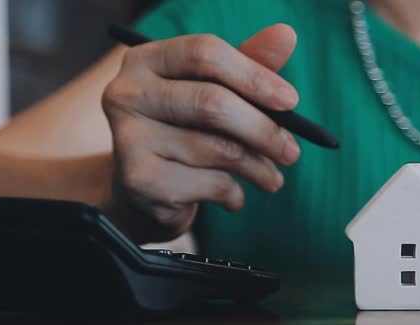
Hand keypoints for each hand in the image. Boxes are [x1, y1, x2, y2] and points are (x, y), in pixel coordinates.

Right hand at [102, 25, 301, 241]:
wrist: (147, 190)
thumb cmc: (188, 130)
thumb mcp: (217, 92)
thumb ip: (250, 64)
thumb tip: (287, 34)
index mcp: (145, 60)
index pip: (203, 53)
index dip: (253, 75)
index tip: (291, 101)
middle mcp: (127, 94)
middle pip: (211, 102)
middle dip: (263, 130)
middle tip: (292, 152)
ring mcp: (129, 138)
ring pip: (217, 149)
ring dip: (258, 169)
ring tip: (271, 178)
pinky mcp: (141, 181)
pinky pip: (210, 184)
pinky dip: (235, 194)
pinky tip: (233, 195)